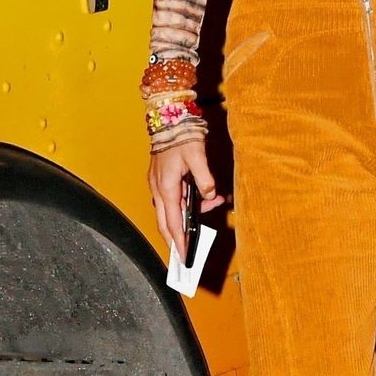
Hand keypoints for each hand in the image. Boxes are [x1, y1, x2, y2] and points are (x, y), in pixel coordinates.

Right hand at [149, 141, 224, 261]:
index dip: (179, 240)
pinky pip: (175, 199)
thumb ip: (204, 179)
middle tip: (186, 255)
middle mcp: (159, 190)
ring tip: (216, 202)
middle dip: (176, 239)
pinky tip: (208, 194)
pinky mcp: (163, 180)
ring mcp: (159, 185)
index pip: (172, 222)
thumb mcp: (197, 157)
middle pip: (166, 222)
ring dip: (192, 213)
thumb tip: (209, 196)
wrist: (168, 119)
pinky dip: (190, 201)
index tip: (183, 256)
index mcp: (166, 188)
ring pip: (173, 210)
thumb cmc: (181, 136)